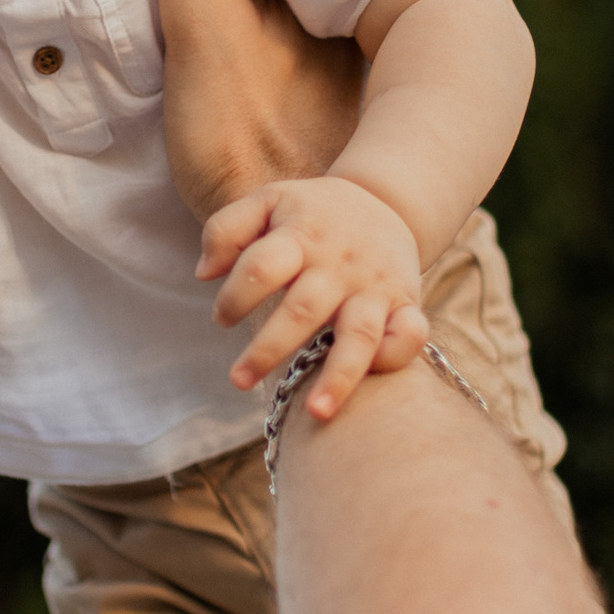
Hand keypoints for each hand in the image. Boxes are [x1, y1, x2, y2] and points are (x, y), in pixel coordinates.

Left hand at [202, 174, 429, 421]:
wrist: (386, 200)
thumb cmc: (312, 213)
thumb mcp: (268, 201)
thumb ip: (227, 229)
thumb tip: (204, 274)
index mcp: (301, 235)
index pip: (261, 267)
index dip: (235, 296)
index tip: (223, 318)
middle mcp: (339, 265)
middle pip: (303, 310)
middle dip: (268, 349)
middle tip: (238, 380)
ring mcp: (374, 287)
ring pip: (359, 334)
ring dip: (338, 375)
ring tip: (315, 412)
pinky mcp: (405, 303)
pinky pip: (410, 333)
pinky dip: (398, 354)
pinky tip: (376, 377)